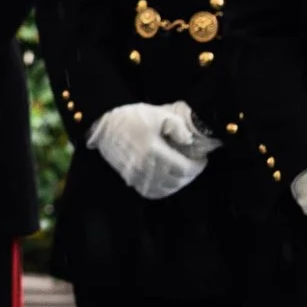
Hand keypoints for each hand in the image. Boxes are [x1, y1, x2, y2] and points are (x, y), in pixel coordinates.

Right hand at [87, 102, 213, 200]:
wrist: (103, 124)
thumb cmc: (132, 117)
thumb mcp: (158, 114)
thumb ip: (177, 127)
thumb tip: (189, 141)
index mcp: (154, 152)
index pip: (183, 169)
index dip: (197, 167)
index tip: (202, 160)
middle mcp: (145, 168)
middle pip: (176, 181)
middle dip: (190, 175)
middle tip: (195, 166)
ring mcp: (136, 176)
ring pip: (165, 189)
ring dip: (177, 183)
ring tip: (183, 173)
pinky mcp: (129, 178)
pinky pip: (150, 192)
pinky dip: (163, 190)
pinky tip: (168, 182)